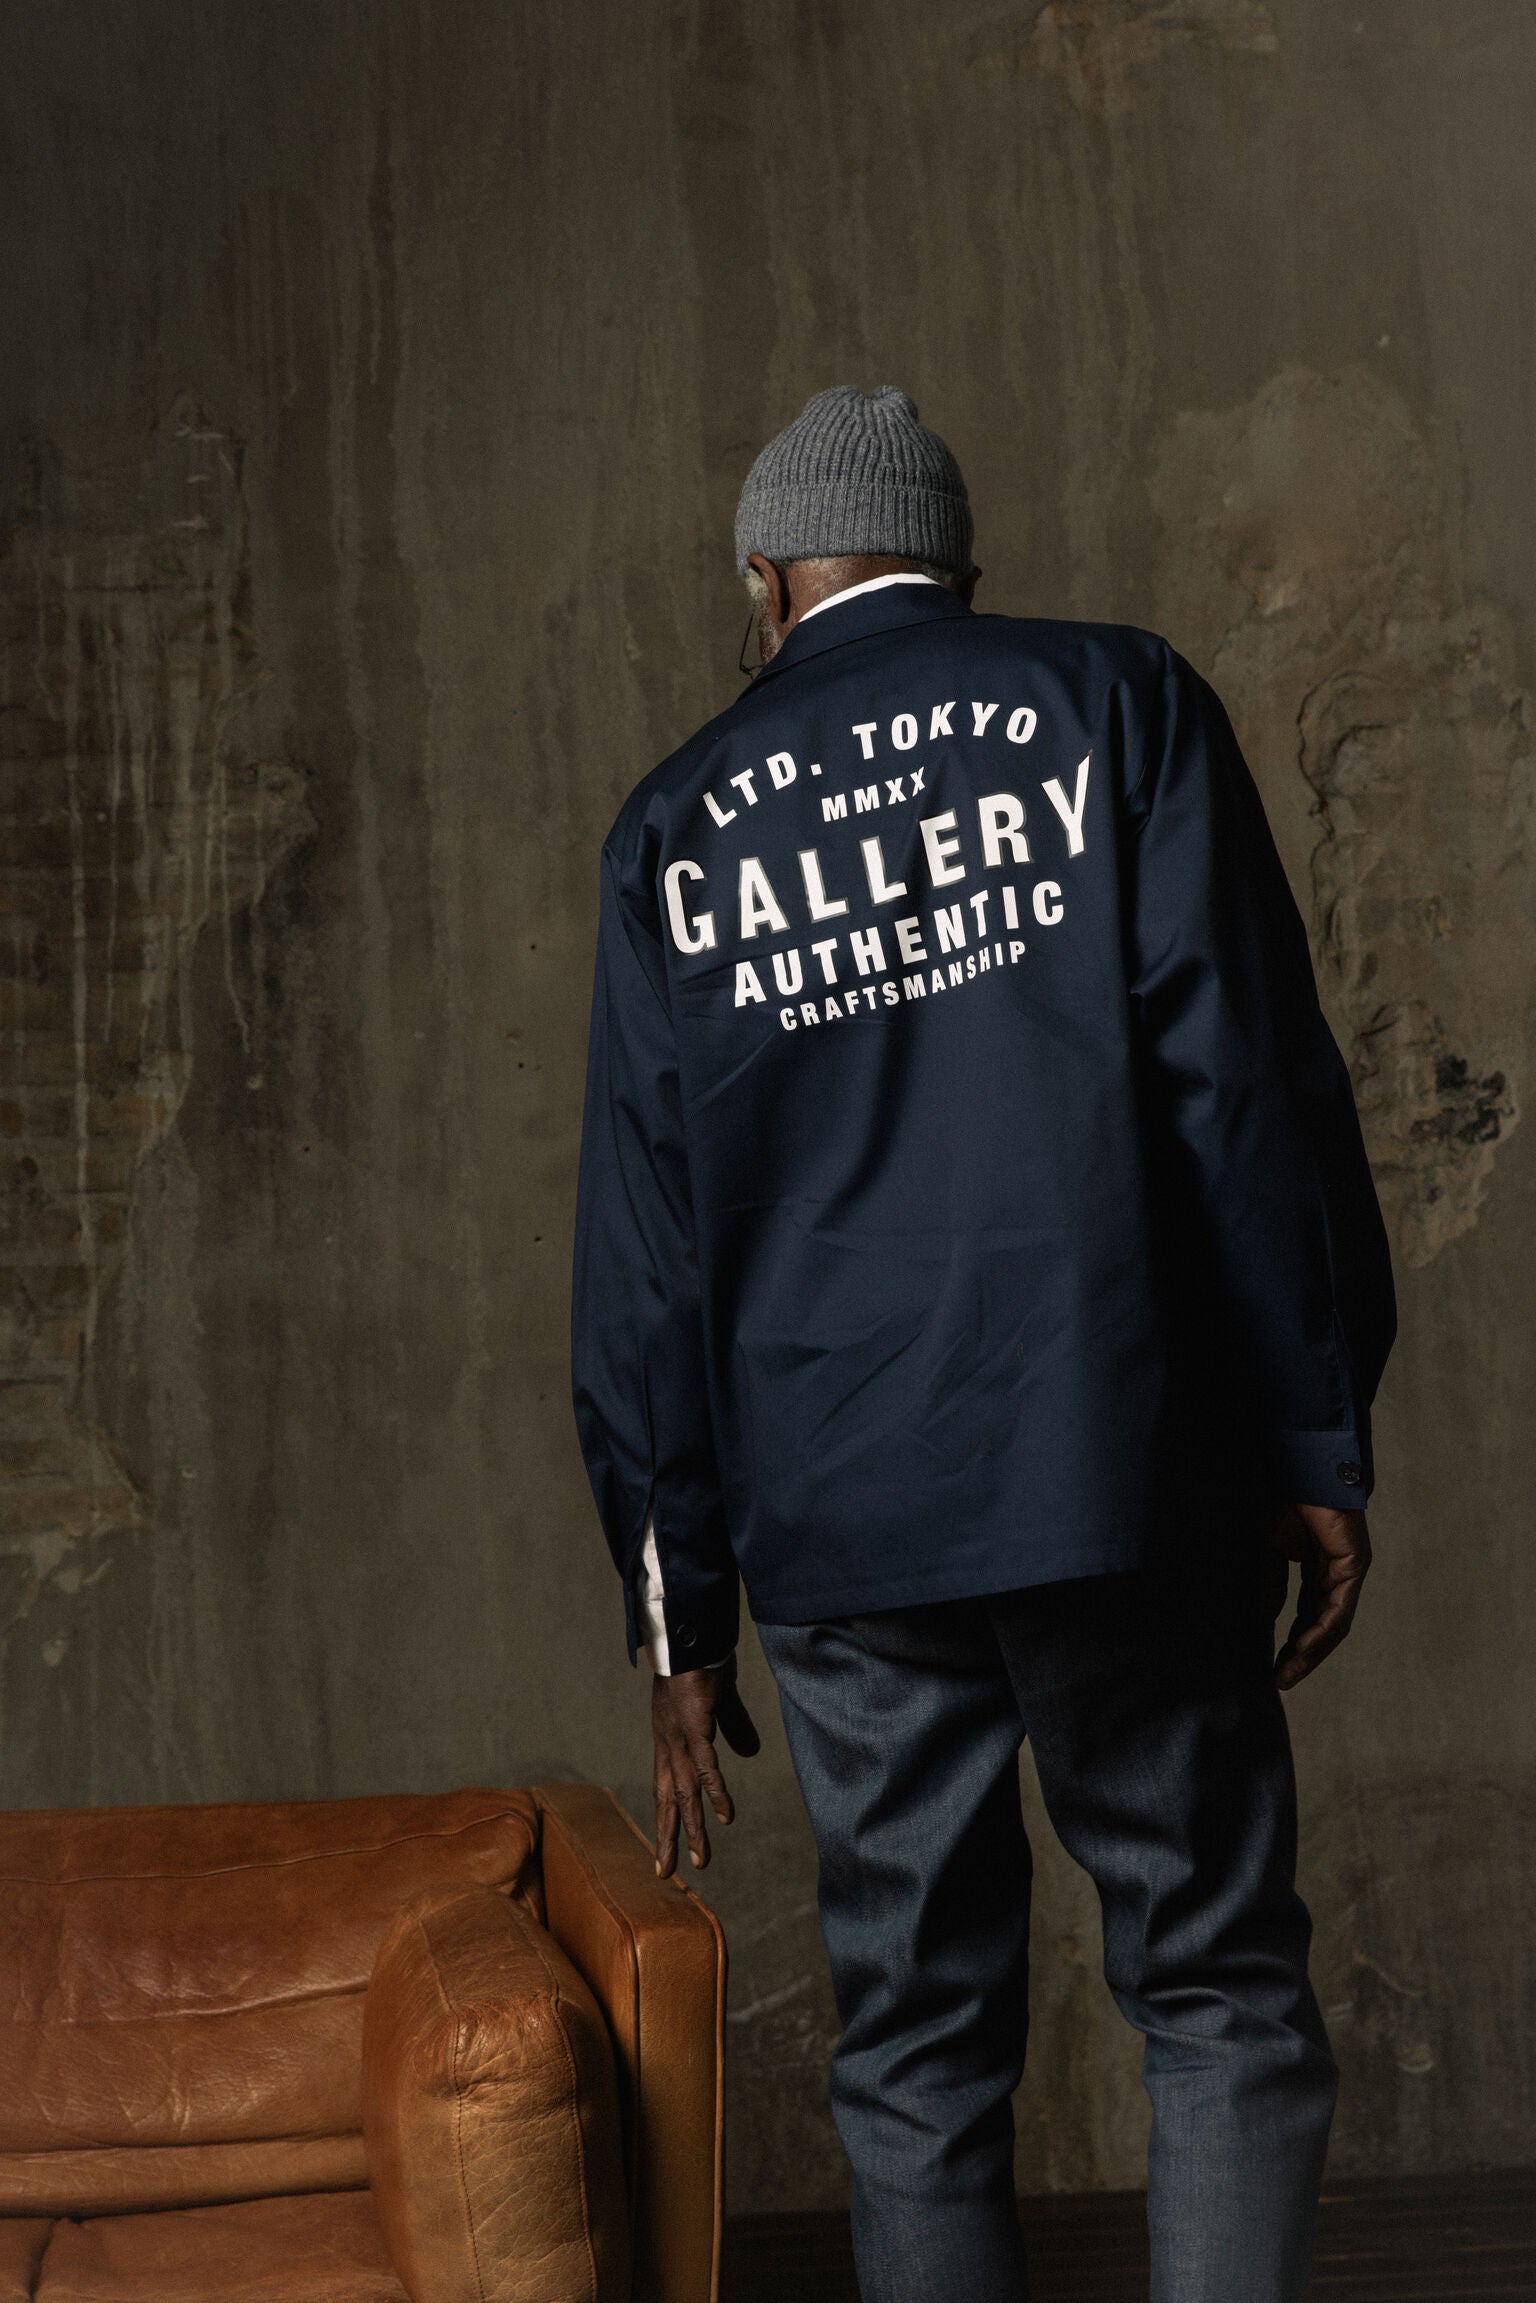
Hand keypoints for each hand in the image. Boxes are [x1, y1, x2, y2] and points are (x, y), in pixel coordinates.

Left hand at [652, 1654, 760, 1876]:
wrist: (691, 1632)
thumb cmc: (702, 1661)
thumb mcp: (720, 1702)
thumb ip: (734, 1727)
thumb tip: (750, 1752)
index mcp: (669, 1741)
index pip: (664, 1789)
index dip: (665, 1820)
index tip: (664, 1851)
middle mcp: (668, 1744)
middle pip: (667, 1799)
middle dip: (668, 1837)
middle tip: (667, 1873)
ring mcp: (680, 1736)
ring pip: (684, 1791)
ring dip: (692, 1827)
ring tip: (699, 1860)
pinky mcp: (696, 1725)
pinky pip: (706, 1766)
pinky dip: (714, 1792)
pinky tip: (724, 1817)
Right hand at [1267, 1502, 1371, 1690]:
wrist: (1300, 1468)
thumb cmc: (1285, 1500)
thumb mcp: (1271, 1550)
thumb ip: (1274, 1584)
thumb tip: (1268, 1620)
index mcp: (1318, 1566)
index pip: (1309, 1614)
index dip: (1293, 1641)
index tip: (1274, 1666)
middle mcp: (1337, 1572)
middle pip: (1323, 1625)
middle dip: (1302, 1654)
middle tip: (1282, 1679)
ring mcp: (1349, 1570)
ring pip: (1334, 1623)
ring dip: (1311, 1650)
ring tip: (1289, 1671)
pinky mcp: (1354, 1564)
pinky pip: (1338, 1606)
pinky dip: (1320, 1629)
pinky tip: (1301, 1646)